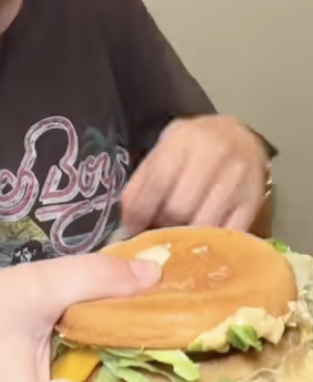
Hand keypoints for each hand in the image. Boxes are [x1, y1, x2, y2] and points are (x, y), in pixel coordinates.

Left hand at [122, 115, 267, 234]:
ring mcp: (239, 177)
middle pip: (180, 206)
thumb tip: (126, 222)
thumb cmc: (193, 146)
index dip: (140, 211)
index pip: (157, 181)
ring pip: (205, 223)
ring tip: (176, 241)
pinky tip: (200, 245)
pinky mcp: (254, 199)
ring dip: (186, 239)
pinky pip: (229, 232)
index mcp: (184, 139)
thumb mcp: (164, 149)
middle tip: (155, 234)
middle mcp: (215, 154)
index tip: (128, 231)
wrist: (240, 136)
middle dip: (162, 225)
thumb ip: (144, 180)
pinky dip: (212, 243)